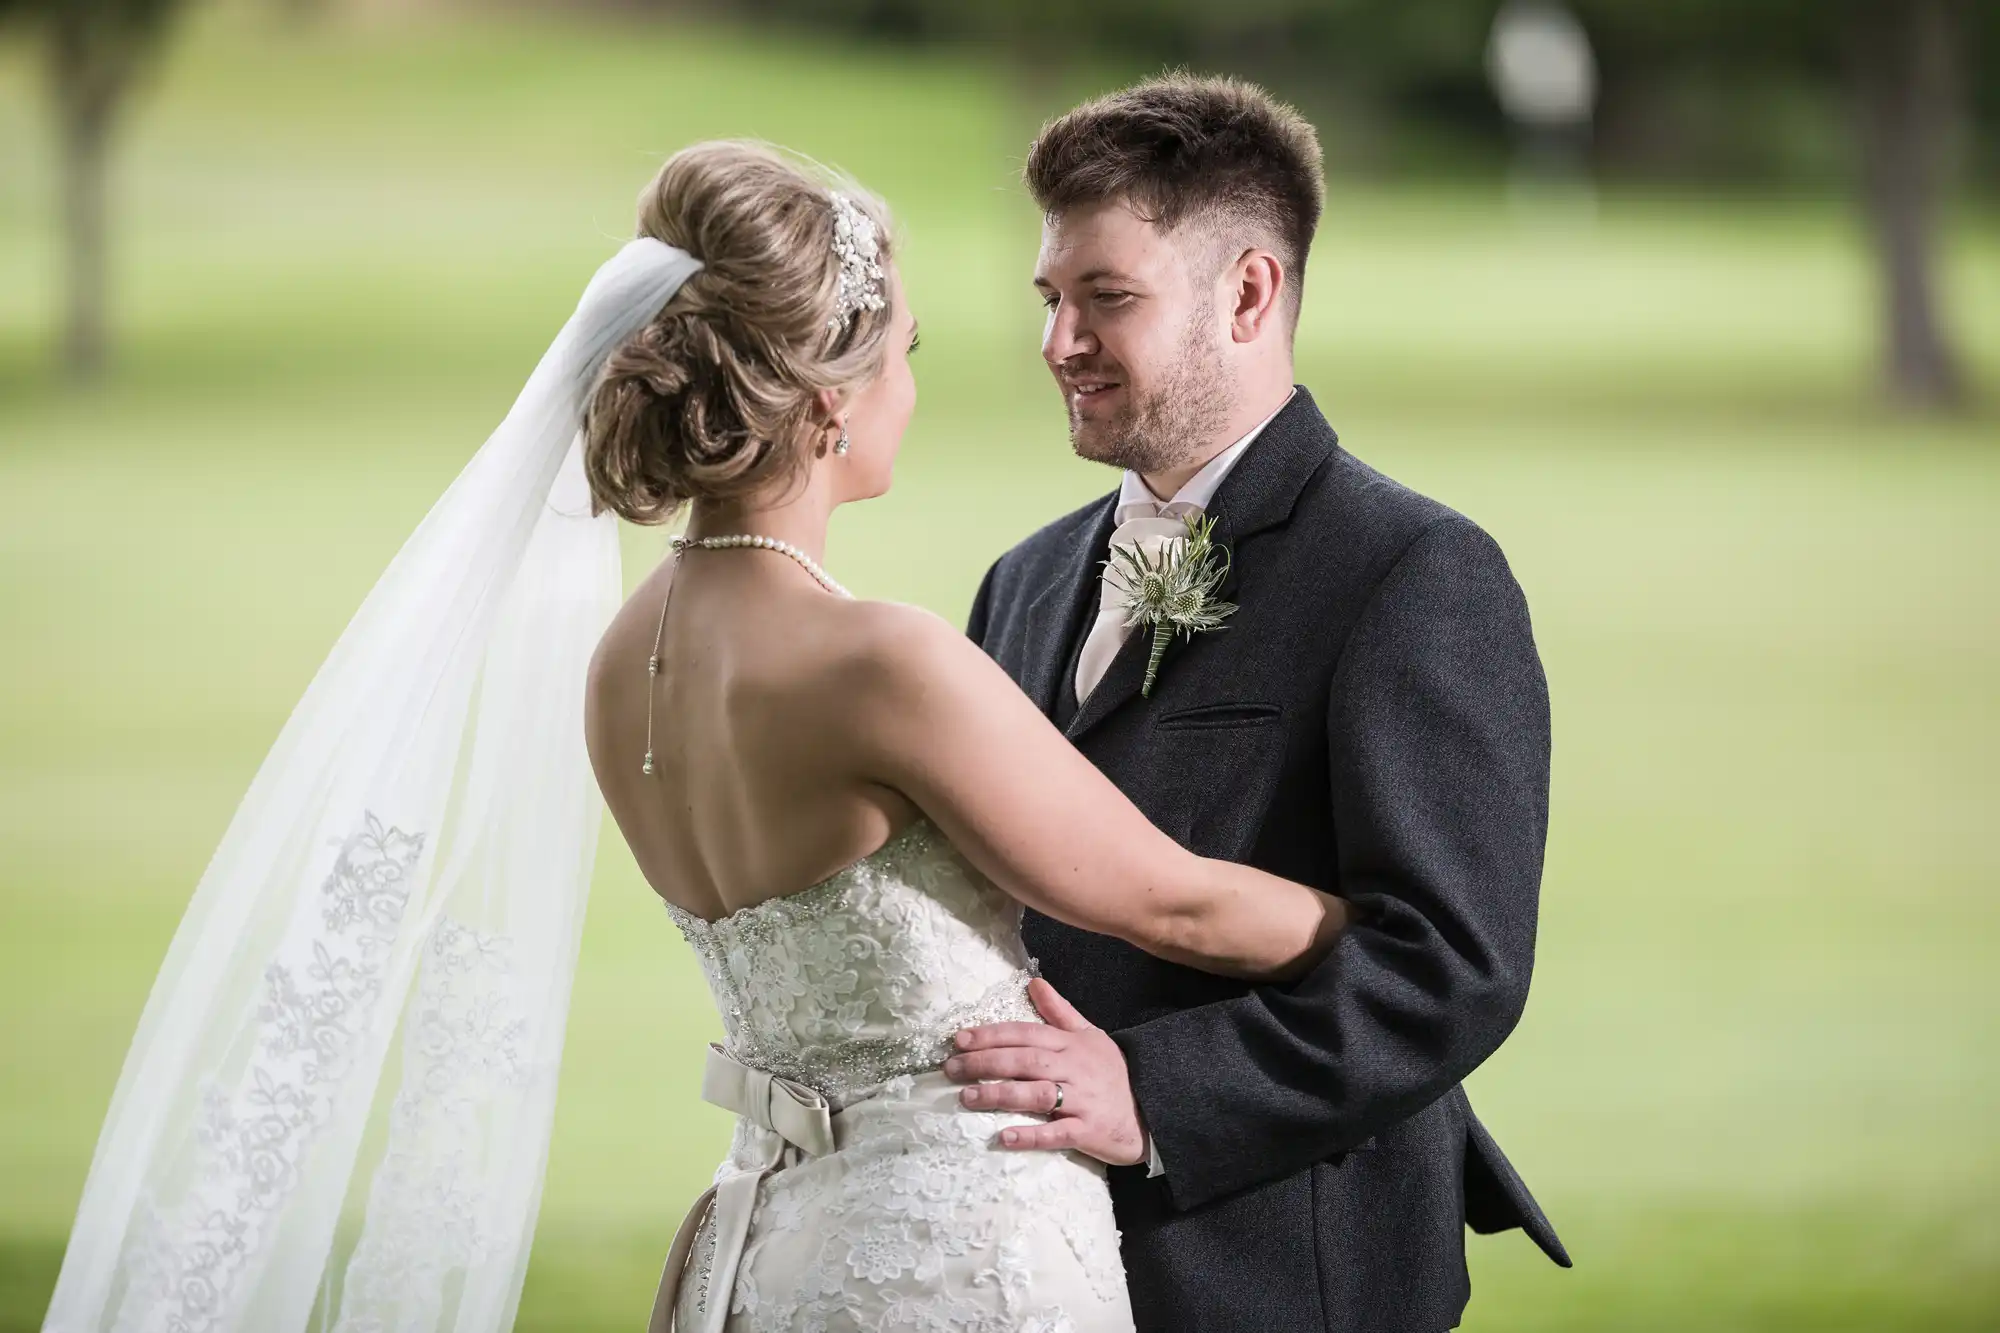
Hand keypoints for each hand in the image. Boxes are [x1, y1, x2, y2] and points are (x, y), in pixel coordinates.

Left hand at [943, 977, 1146, 1165]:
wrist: (1153, 1108)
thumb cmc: (1113, 1073)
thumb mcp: (1090, 1034)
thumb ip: (1059, 1011)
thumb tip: (1034, 982)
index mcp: (1070, 1044)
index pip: (1026, 1034)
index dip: (992, 1035)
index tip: (959, 1039)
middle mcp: (1074, 1068)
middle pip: (1025, 1061)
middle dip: (985, 1062)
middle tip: (950, 1068)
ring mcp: (1082, 1100)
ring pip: (1036, 1094)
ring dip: (1000, 1095)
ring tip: (966, 1097)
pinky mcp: (1089, 1131)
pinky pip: (1057, 1133)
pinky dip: (1031, 1135)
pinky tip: (1004, 1137)